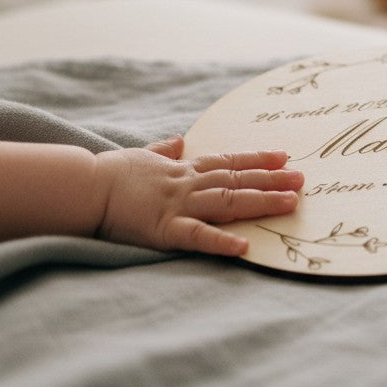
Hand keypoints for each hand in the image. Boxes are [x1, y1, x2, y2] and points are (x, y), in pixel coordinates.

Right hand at [94, 137, 303, 256]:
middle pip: (238, 180)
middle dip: (272, 180)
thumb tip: (177, 139)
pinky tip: (245, 247)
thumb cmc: (107, 173)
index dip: (257, 159)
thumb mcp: (140, 155)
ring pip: (229, 201)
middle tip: (303, 178)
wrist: (83, 187)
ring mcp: (178, 206)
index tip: (283, 156)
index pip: (227, 161)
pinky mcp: (165, 230)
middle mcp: (187, 184)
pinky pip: (198, 237)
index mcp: (182, 170)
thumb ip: (163, 150)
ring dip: (262, 202)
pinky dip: (222, 242)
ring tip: (292, 202)